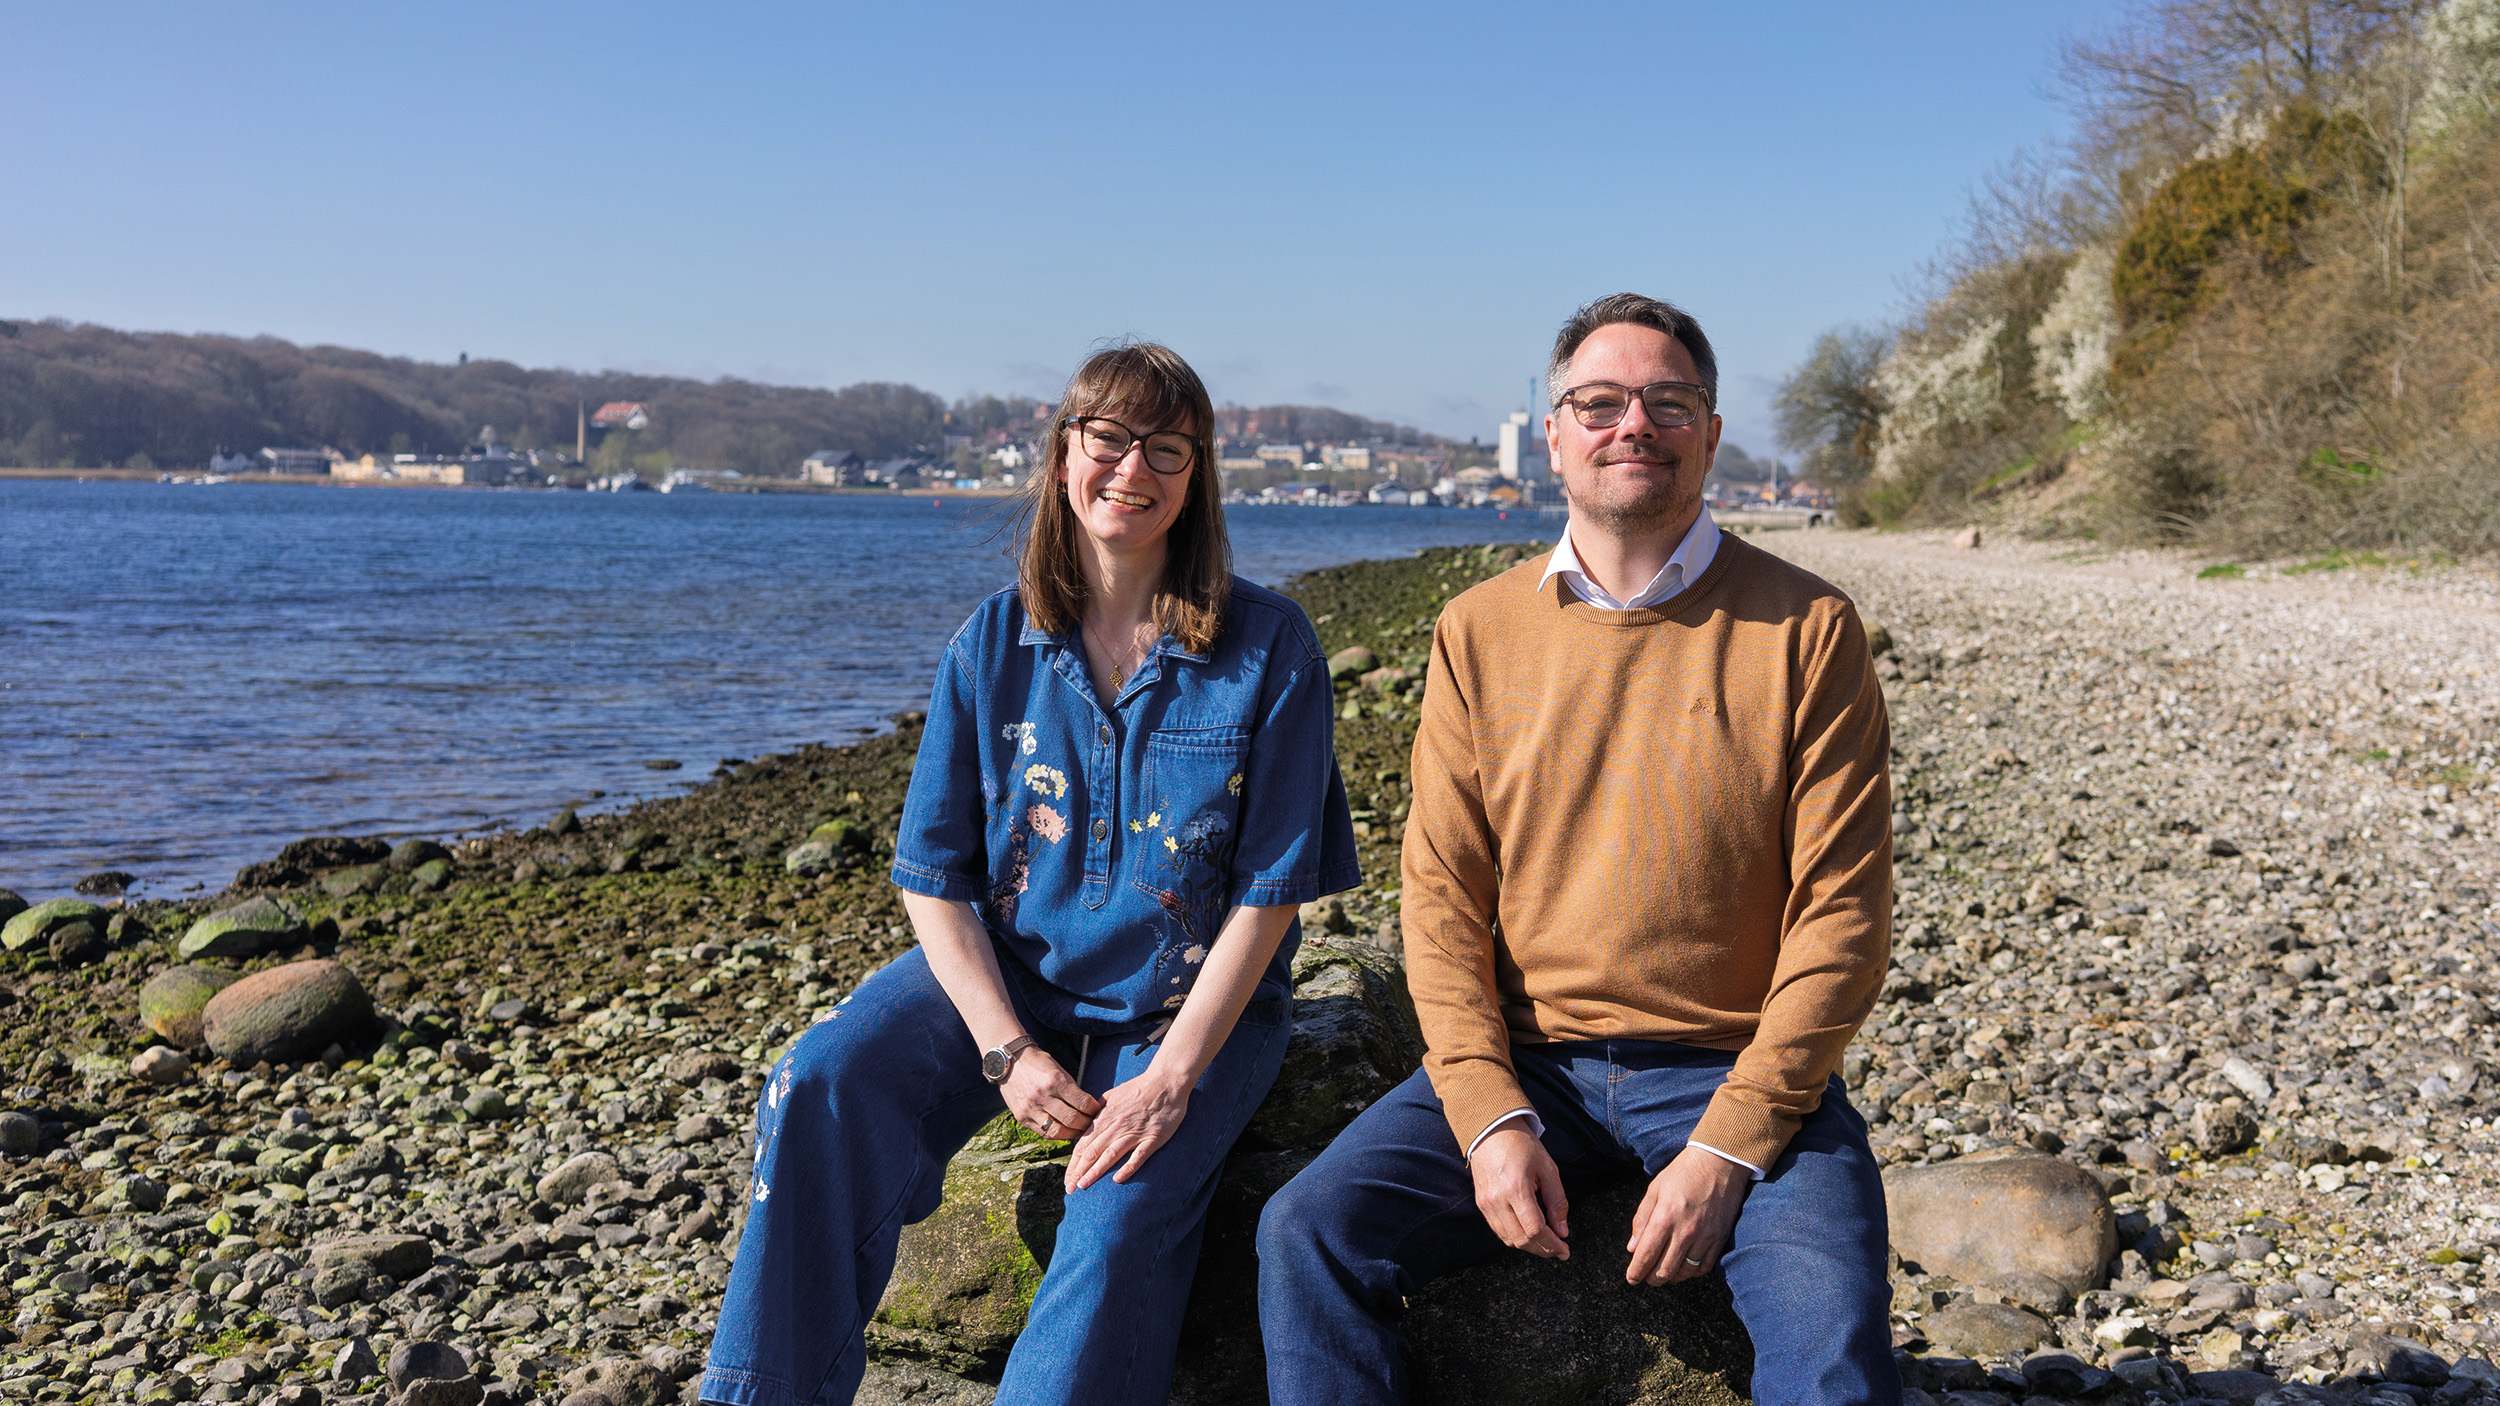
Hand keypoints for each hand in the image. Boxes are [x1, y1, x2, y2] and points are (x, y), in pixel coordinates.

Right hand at [1000, 1049, 1099, 1144]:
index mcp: (1055, 1081)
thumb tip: (1088, 1107)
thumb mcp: (1058, 1069)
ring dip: (1073, 1133)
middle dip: (1086, 1124)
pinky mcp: (1022, 1117)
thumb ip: (1071, 1088)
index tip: (1097, 1110)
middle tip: (1092, 1123)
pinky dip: (1057, 1134)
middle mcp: (1043, 1096)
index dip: (1094, 1109)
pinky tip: (1064, 1131)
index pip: (1083, 1103)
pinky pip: (1043, 1133)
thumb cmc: (1038, 1063)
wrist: (1008, 1061)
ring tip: (1079, 1131)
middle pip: (1072, 1120)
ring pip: (1058, 1131)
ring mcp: (1031, 1108)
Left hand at [1065, 1066, 1190, 1191]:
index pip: (1083, 1145)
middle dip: (1079, 1172)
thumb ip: (1097, 1112)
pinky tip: (1118, 1180)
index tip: (1067, 1179)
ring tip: (1084, 1185)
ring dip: (1095, 1171)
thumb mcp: (1111, 1096)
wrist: (1166, 1082)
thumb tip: (1085, 1126)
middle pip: (1092, 1152)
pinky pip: (1138, 1155)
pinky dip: (1127, 1168)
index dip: (1074, 1164)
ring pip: (1110, 1154)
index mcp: (1104, 1118)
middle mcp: (1116, 1126)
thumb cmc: (1138, 1089)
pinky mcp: (1152, 1138)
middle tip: (1070, 1189)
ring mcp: (1134, 1133)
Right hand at [1470, 1125, 1569, 1259]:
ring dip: (1529, 1246)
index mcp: (1516, 1189)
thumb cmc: (1522, 1145)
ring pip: (1508, 1240)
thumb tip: (1562, 1231)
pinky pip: (1498, 1230)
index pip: (1535, 1230)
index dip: (1552, 1245)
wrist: (1491, 1131)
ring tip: (1546, 1242)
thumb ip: (1557, 1201)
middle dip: (1543, 1250)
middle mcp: (1497, 1200)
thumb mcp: (1548, 1169)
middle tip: (1559, 1250)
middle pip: (1521, 1240)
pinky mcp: (1481, 1204)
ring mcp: (1486, 1203)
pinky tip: (1528, 1233)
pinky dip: (1515, 1237)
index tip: (1565, 1250)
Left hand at [1625, 1146, 1751, 1284]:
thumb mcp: (1654, 1190)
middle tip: (1646, 1277)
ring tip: (1664, 1273)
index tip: (1631, 1279)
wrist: (1719, 1163)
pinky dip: (1692, 1272)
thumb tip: (1632, 1248)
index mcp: (1664, 1217)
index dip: (1636, 1272)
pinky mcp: (1719, 1239)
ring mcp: (1705, 1237)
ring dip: (1671, 1277)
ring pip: (1684, 1272)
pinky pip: (1704, 1267)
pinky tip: (1684, 1267)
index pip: (1646, 1255)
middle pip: (1664, 1270)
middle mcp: (1685, 1231)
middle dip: (1652, 1279)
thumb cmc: (1682, 1173)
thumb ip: (1642, 1220)